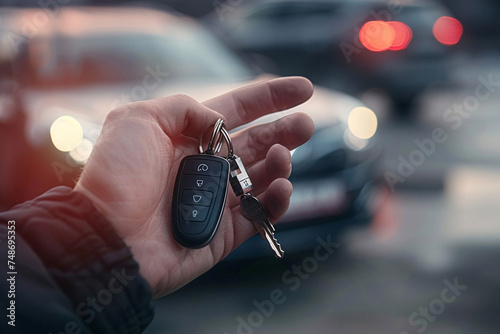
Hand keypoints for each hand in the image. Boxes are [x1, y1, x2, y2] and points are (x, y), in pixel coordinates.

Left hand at [74, 77, 313, 296]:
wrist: (106, 236)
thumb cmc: (117, 176)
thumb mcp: (137, 119)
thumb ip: (183, 107)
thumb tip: (217, 120)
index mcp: (189, 138)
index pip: (238, 111)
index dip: (270, 98)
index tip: (304, 89)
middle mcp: (206, 167)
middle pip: (257, 143)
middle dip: (285, 131)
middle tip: (306, 125)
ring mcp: (217, 200)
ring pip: (263, 178)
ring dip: (280, 164)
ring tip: (282, 158)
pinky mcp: (223, 234)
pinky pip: (260, 216)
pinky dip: (277, 202)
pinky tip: (283, 187)